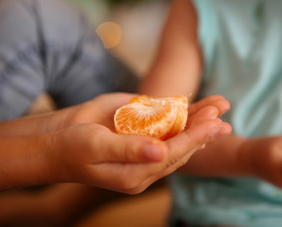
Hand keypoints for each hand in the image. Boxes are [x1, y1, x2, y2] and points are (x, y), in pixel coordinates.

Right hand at [48, 94, 230, 193]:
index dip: (194, 138)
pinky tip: (198, 107)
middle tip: (223, 115)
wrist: (58, 142)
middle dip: (203, 130)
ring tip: (220, 107)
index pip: (173, 155)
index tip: (215, 124)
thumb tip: (160, 153)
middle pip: (181, 147)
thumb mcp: (96, 147)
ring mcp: (145, 149)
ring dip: (198, 122)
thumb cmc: (73, 146)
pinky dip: (183, 115)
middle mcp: (146, 163)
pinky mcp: (140, 135)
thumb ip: (129, 150)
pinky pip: (166, 126)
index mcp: (137, 174)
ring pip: (177, 136)